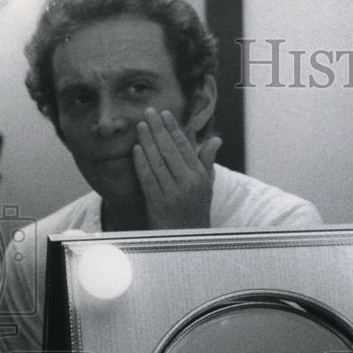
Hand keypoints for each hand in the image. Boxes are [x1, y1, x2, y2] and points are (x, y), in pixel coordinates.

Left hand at [132, 108, 221, 228]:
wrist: (188, 240)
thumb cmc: (197, 211)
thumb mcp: (207, 186)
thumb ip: (207, 161)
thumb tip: (215, 139)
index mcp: (199, 176)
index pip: (185, 147)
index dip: (173, 128)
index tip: (164, 113)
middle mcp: (188, 183)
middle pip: (170, 150)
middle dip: (158, 129)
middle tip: (148, 112)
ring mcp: (172, 193)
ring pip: (158, 162)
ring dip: (147, 141)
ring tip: (140, 126)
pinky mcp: (158, 203)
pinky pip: (148, 179)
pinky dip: (142, 163)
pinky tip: (136, 149)